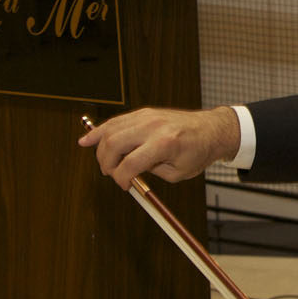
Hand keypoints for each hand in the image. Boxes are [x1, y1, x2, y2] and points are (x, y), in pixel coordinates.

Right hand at [77, 106, 239, 188]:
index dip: (121, 179)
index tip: (124, 185)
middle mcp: (153, 127)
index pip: (130, 164)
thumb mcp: (177, 173)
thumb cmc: (197, 152)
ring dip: (101, 149)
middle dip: (106, 163)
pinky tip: (87, 139)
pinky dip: (100, 130)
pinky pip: (116, 121)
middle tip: (111, 174)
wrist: (211, 130)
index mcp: (164, 144)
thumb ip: (149, 173)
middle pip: (114, 144)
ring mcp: (147, 116)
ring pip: (111, 130)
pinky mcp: (144, 113)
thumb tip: (126, 173)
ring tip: (102, 163)